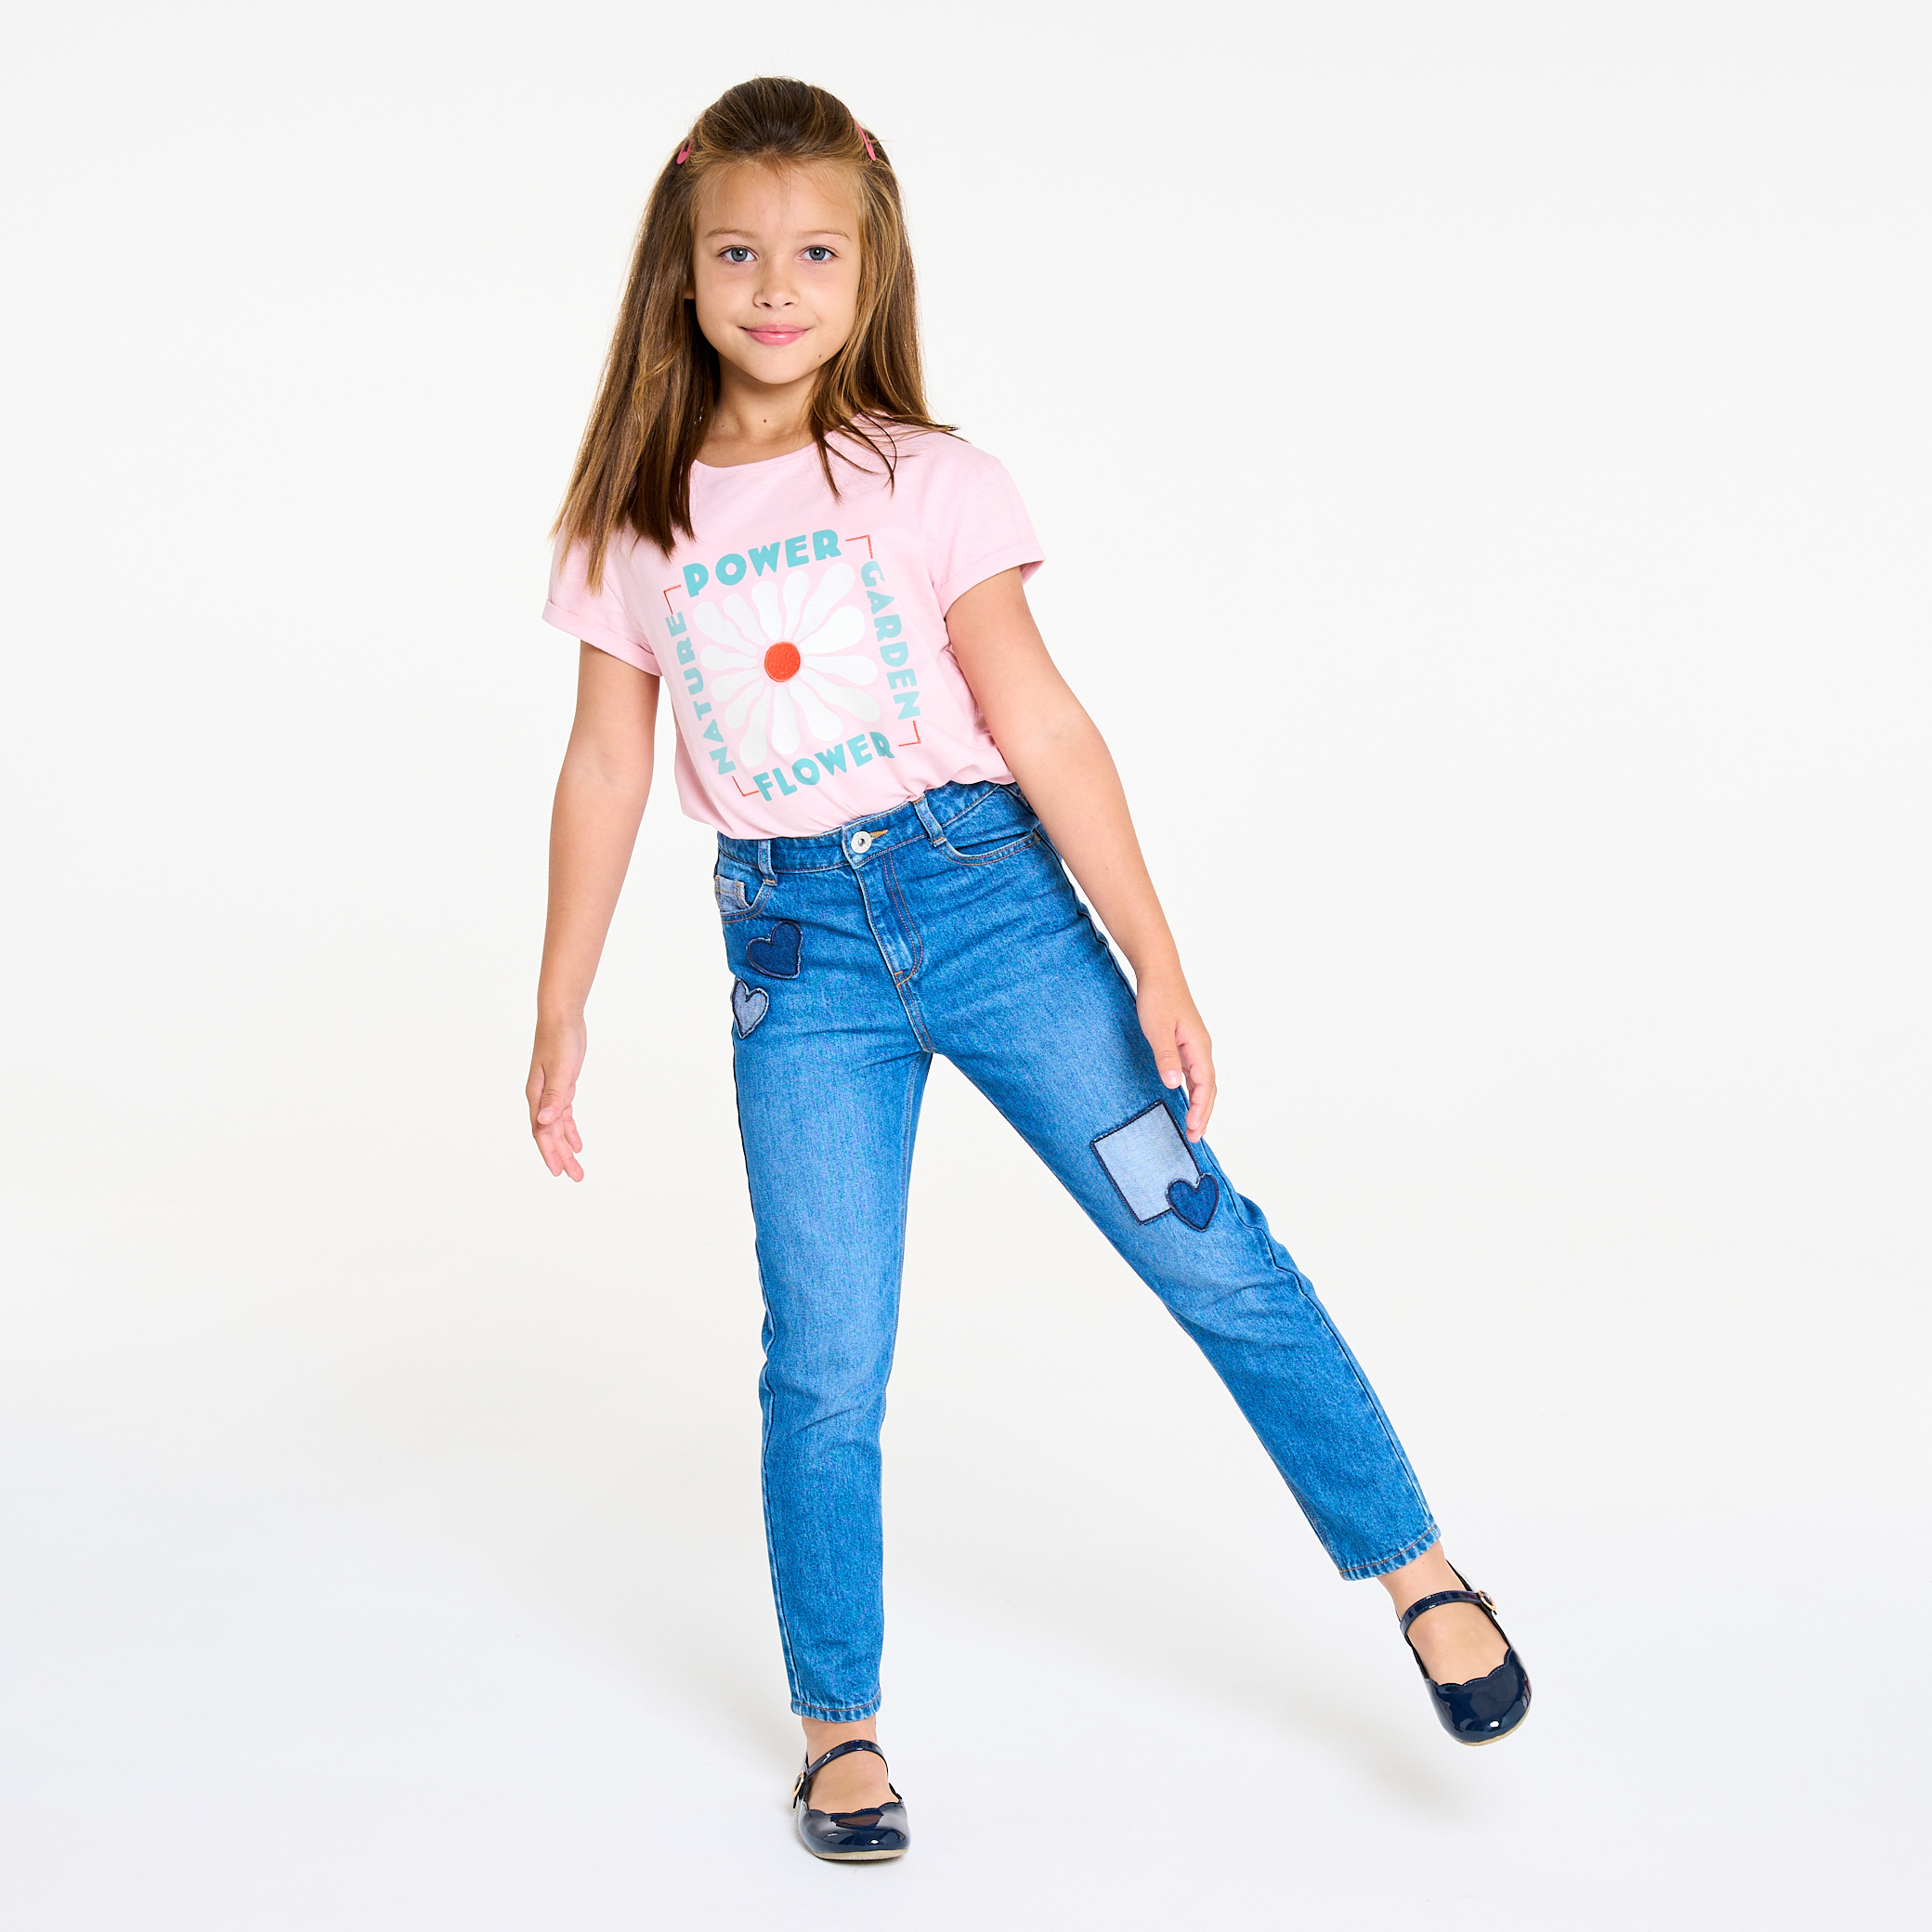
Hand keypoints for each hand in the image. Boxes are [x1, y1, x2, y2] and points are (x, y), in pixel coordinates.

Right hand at [527, 1015, 587, 1179]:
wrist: (561, 1017)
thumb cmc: (560, 1040)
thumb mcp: (561, 1069)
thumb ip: (554, 1097)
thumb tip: (544, 1122)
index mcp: (537, 1096)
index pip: (542, 1132)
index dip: (550, 1153)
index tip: (558, 1172)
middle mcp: (540, 1098)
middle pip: (549, 1135)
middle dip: (561, 1157)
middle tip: (575, 1177)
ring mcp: (551, 1093)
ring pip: (557, 1128)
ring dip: (566, 1148)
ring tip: (577, 1167)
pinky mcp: (562, 1087)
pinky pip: (564, 1115)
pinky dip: (570, 1130)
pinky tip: (577, 1144)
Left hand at [1137, 974, 1215, 1141]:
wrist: (1158, 972)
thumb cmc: (1158, 997)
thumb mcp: (1158, 1029)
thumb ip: (1166, 1056)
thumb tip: (1174, 1084)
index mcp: (1198, 1046)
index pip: (1205, 1085)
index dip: (1200, 1109)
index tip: (1193, 1128)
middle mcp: (1201, 1048)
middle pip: (1208, 1088)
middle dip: (1203, 1113)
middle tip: (1194, 1137)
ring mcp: (1195, 1046)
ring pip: (1203, 1081)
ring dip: (1200, 1104)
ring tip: (1193, 1125)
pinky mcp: (1186, 1043)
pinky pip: (1194, 1073)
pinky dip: (1193, 1090)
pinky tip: (1185, 1098)